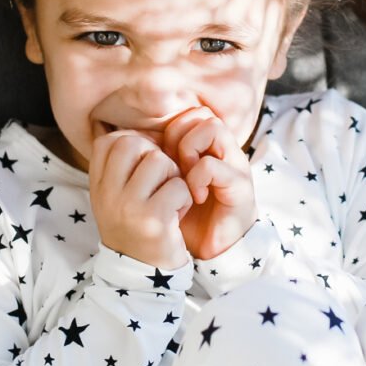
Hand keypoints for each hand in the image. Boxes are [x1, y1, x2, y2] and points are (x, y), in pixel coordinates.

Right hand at [90, 128, 191, 268]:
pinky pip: (178, 186)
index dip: (134, 145)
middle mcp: (107, 195)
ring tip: (169, 200)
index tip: (144, 167)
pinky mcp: (153, 220)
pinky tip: (177, 216)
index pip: (109, 141)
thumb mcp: (117, 198)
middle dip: (156, 157)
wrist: (144, 277)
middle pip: (134, 144)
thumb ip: (122, 167)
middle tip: (161, 182)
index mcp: (97, 187)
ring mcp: (128, 207)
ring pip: (160, 161)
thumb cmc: (137, 229)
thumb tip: (141, 132)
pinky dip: (185, 199)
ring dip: (173, 178)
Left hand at [160, 107, 256, 260]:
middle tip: (167, 164)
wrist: (212, 251)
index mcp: (207, 147)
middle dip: (178, 135)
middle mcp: (223, 150)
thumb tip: (125, 140)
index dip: (168, 129)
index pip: (188, 113)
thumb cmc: (185, 217)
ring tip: (181, 176)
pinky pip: (213, 165)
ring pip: (213, 127)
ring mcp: (234, 165)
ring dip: (189, 148)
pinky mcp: (240, 186)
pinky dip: (197, 178)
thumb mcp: (164, 186)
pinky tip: (193, 197)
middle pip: (201, 114)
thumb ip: (154, 163)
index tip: (157, 157)